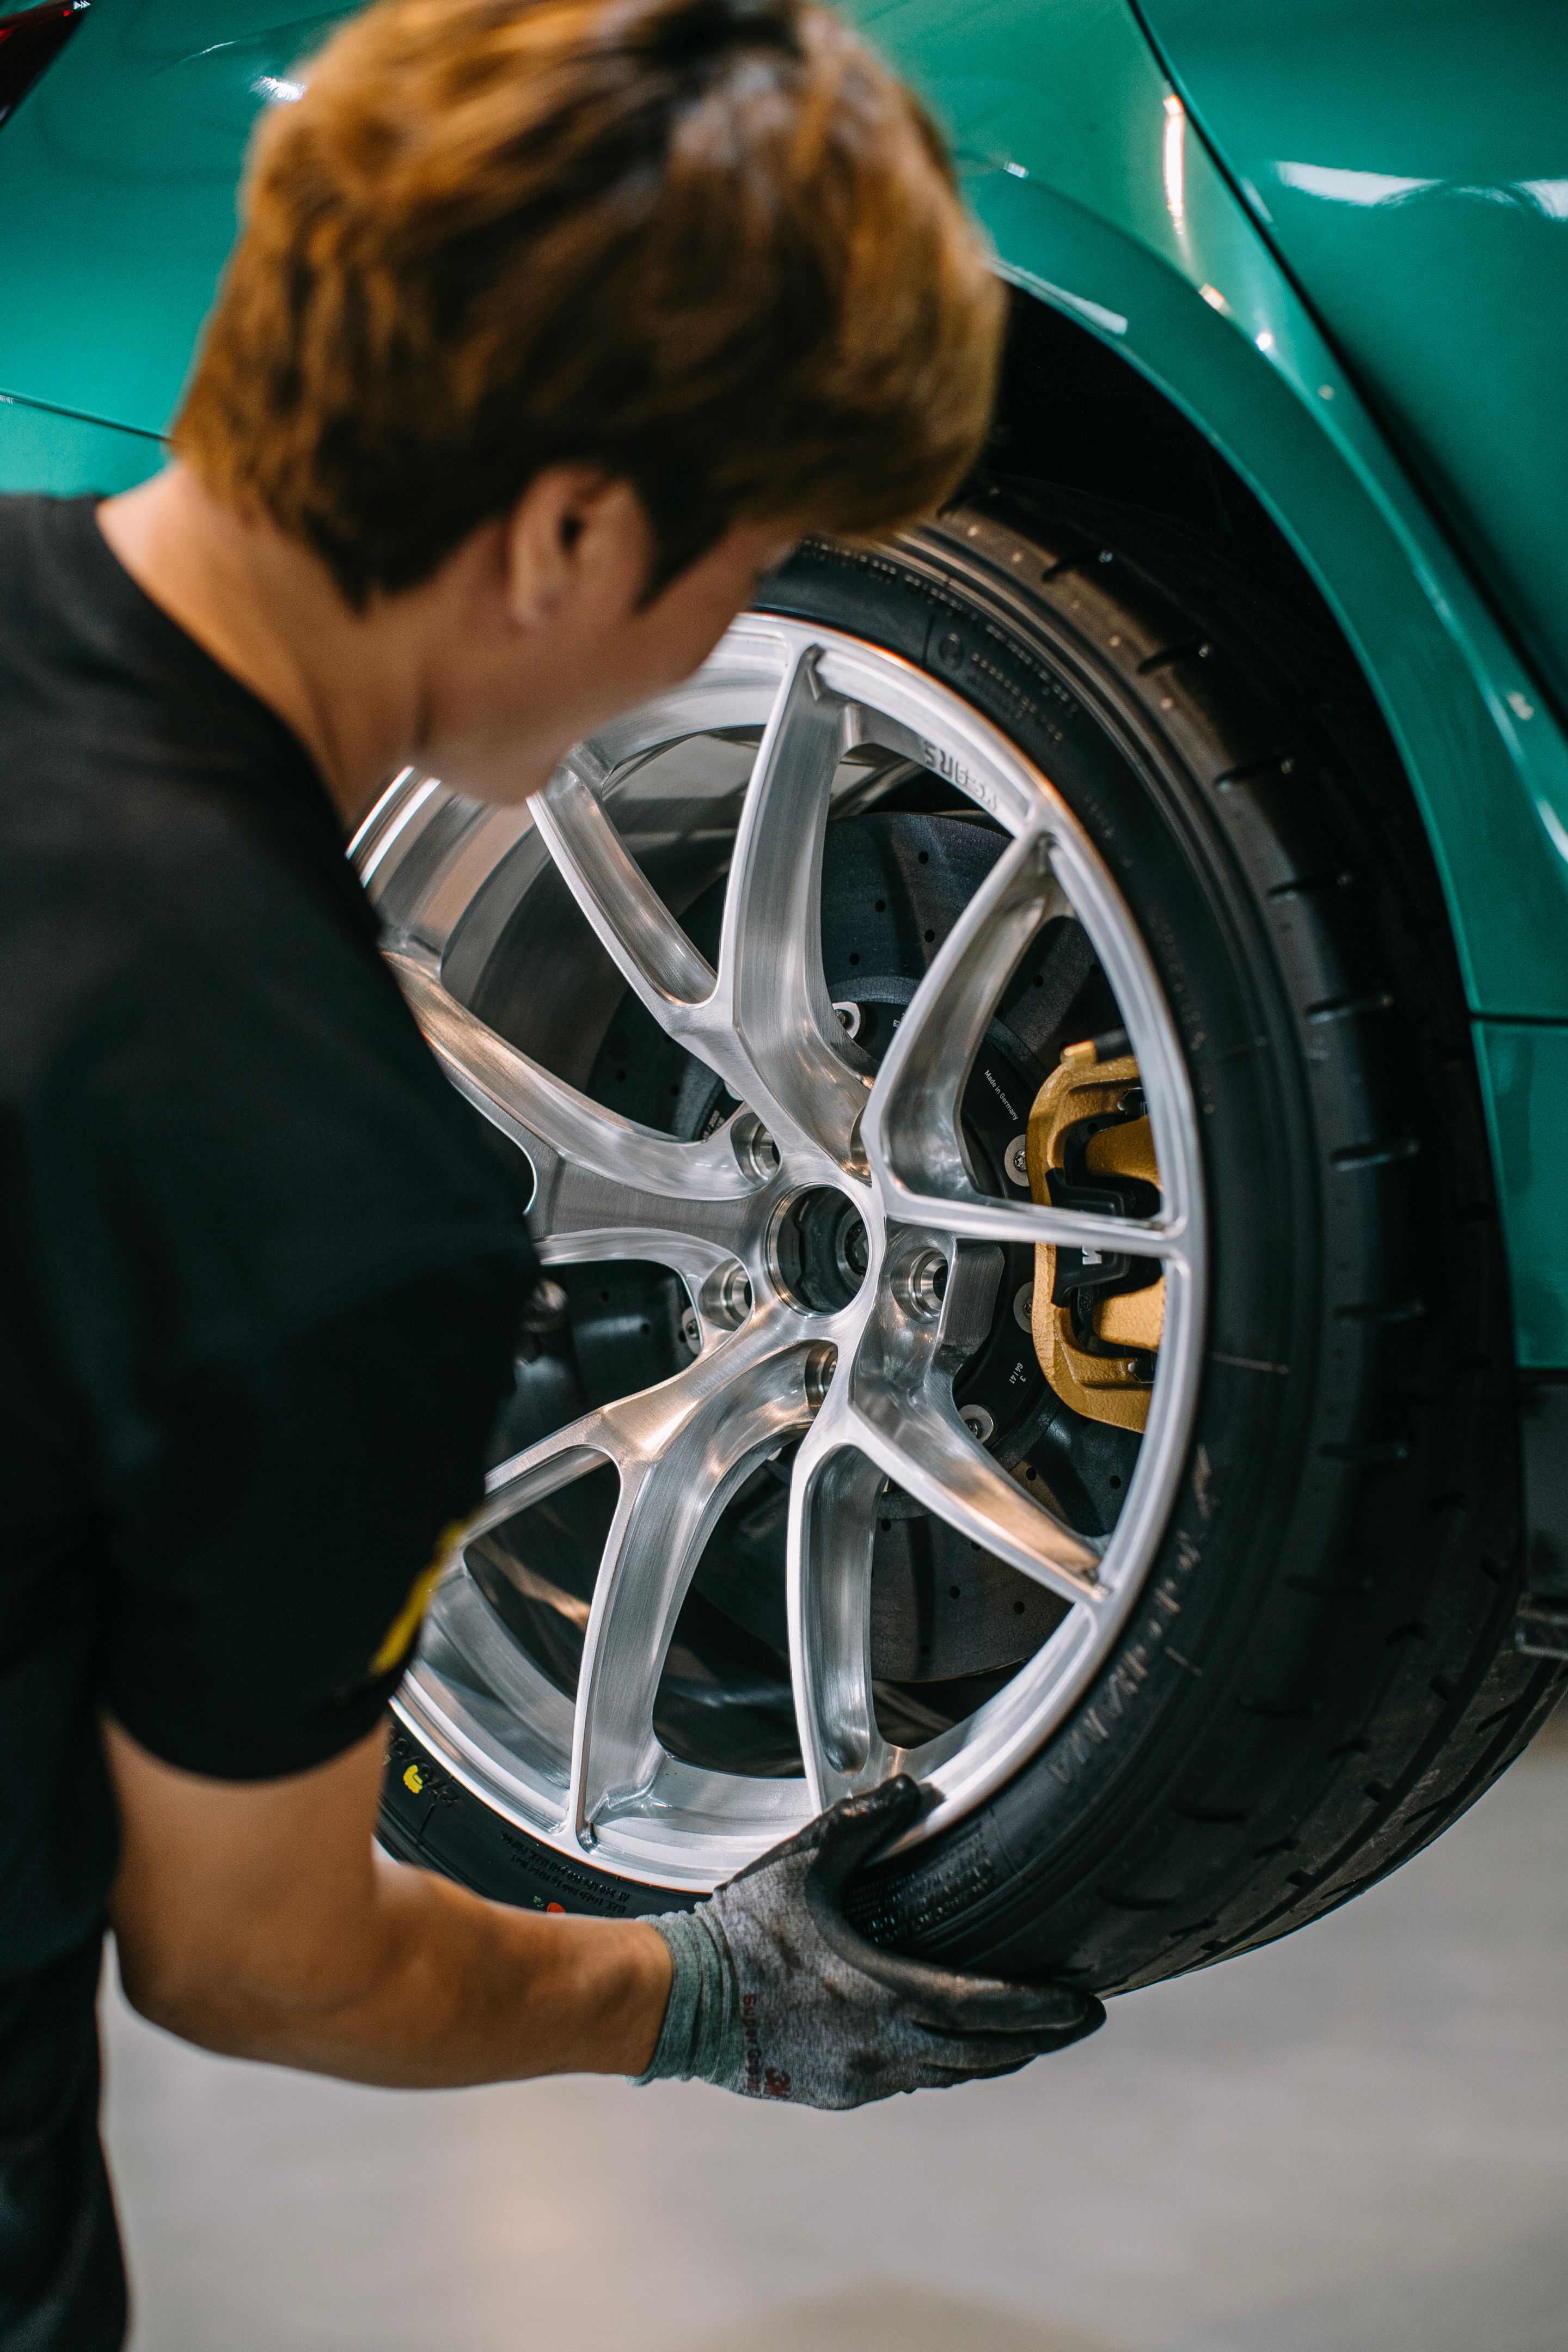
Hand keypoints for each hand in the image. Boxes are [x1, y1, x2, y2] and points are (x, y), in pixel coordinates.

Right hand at [635, 1775, 1102, 2108]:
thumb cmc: (739, 1930)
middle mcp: (879, 2048)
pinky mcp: (834, 2093)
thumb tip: (915, 1790)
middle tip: (1076, 2023)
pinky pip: (905, 2083)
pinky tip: (949, 2049)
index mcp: (880, 1993)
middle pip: (983, 2054)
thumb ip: (863, 1822)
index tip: (1086, 2007)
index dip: (1043, 2010)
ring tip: (1026, 2036)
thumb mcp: (803, 1863)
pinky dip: (940, 2065)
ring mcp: (857, 2078)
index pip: (985, 2009)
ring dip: (993, 2056)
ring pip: (948, 2075)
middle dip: (1037, 2039)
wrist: (677, 2001)